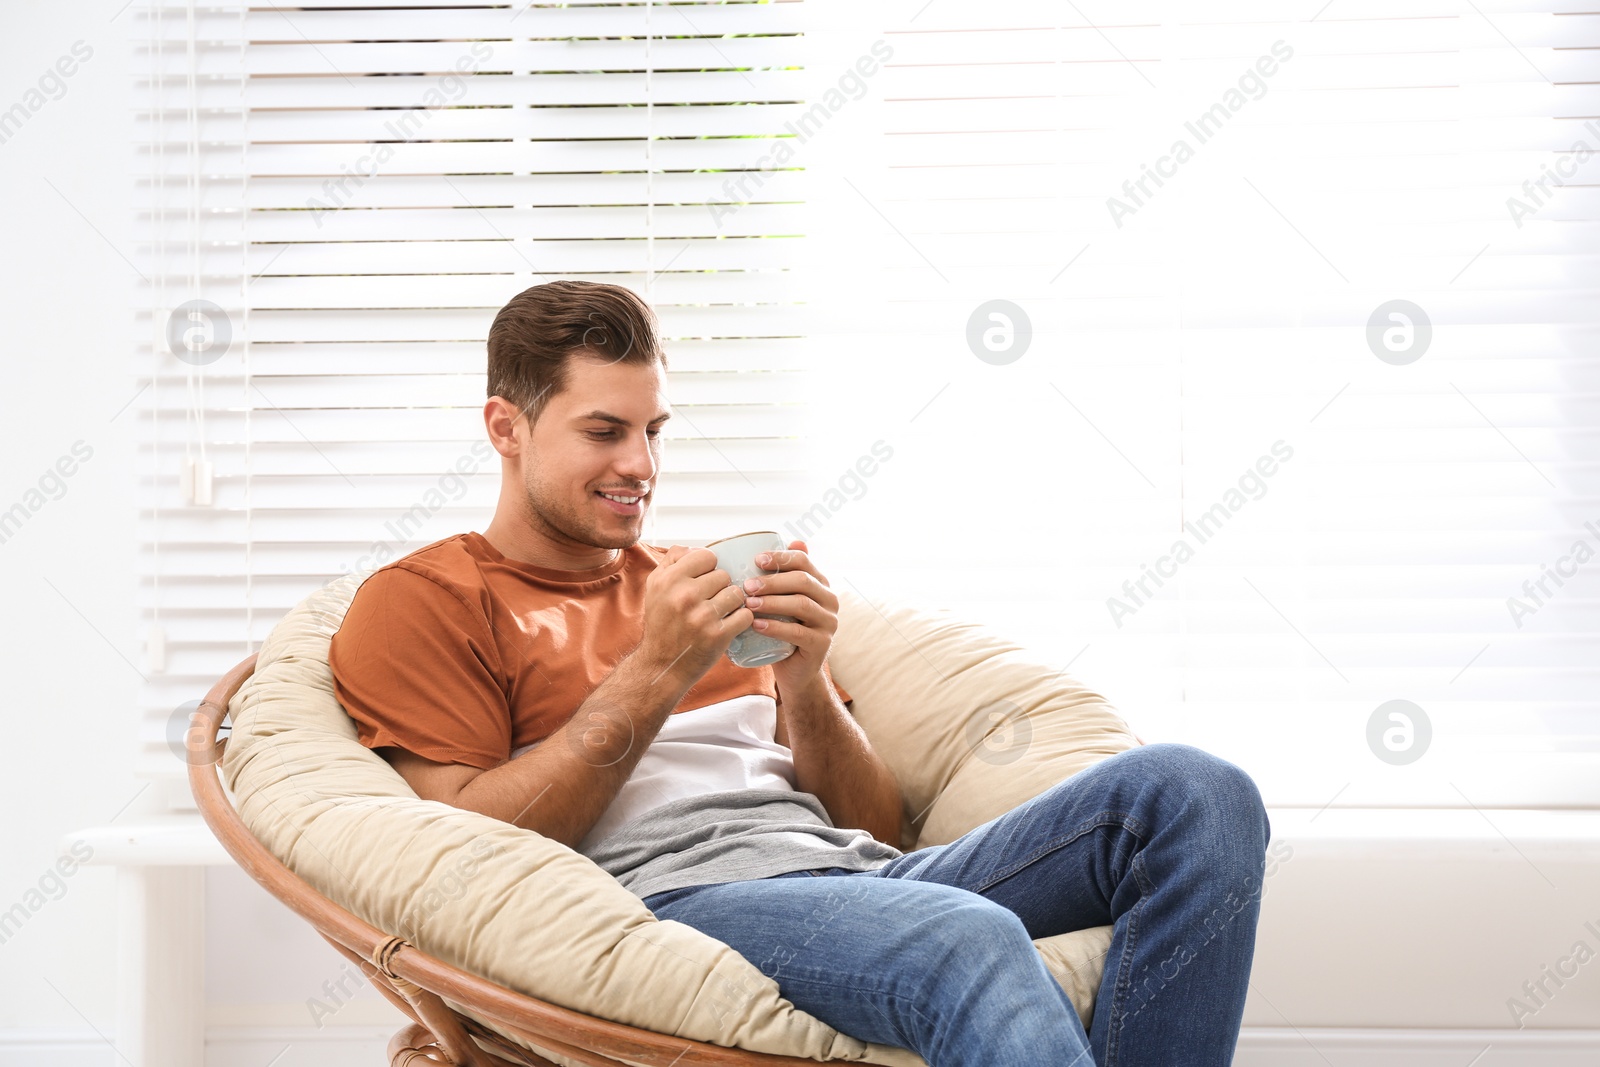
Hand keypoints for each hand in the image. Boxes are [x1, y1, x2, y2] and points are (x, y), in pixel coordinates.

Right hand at [634, 544, 752, 688]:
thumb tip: (692, 548)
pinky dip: (742, 620)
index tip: (705, 580)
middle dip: (721, 587)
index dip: (709, 567)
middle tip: (711, 601)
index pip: (707, 556)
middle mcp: (684, 596)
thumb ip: (671, 562)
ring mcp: (702, 616)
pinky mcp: (717, 635)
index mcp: (668, 580)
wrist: (661, 666)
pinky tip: (731, 624)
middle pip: (724, 575)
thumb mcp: (654, 588)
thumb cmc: (661, 625)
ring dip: (733, 603)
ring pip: (737, 593)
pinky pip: (745, 615)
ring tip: (722, 612)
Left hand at [740, 540, 838, 696]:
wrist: (795, 670)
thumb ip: (776, 578)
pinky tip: (757, 625)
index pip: (803, 561)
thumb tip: (768, 545)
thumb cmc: (783, 630)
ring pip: (801, 605)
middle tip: (747, 586)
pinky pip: (799, 633)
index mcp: (820, 584)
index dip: (781, 557)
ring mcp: (829, 623)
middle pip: (803, 581)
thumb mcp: (780, 602)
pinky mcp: (822, 644)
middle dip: (773, 581)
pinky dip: (776, 627)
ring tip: (749, 604)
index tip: (756, 560)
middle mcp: (829, 600)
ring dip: (773, 602)